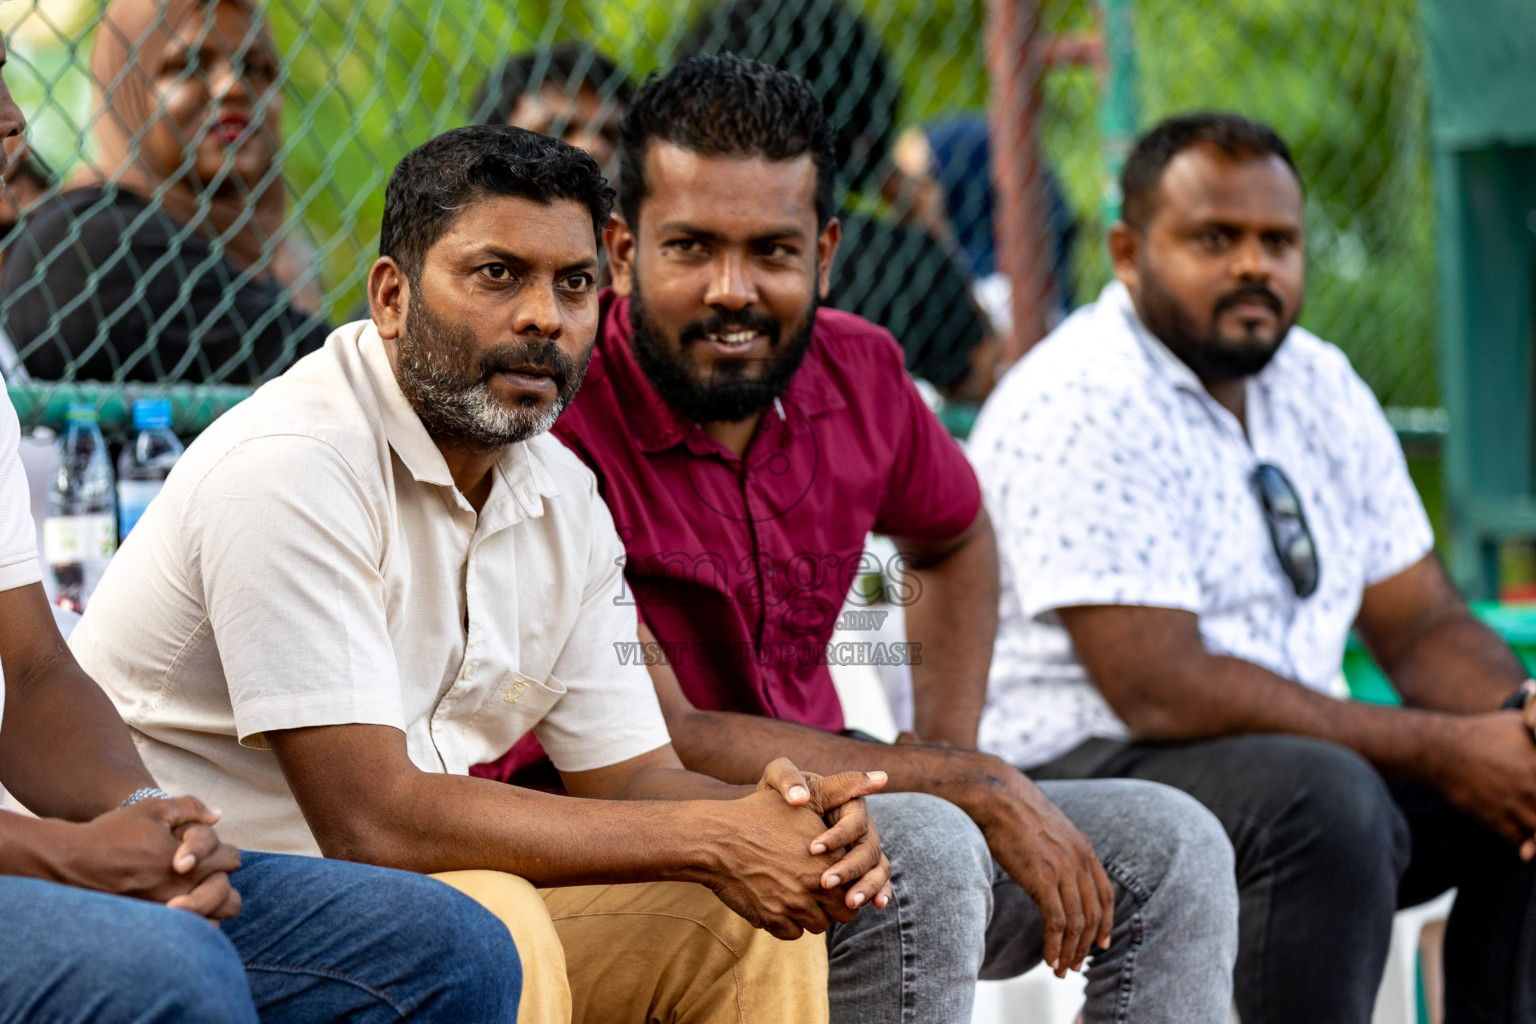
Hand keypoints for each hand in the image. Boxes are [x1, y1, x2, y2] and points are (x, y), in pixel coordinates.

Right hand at [52, 796, 242, 919]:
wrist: (70, 861)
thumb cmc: (113, 832)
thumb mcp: (154, 809)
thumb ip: (191, 808)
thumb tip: (217, 815)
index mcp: (190, 863)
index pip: (231, 860)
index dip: (222, 852)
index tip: (208, 852)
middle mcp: (182, 892)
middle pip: (230, 899)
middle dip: (222, 885)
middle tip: (207, 876)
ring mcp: (165, 914)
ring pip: (211, 924)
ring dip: (210, 910)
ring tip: (196, 896)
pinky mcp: (148, 929)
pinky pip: (185, 938)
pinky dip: (190, 928)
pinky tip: (179, 912)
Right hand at [702, 759, 866, 939]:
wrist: (715, 838)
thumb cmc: (760, 813)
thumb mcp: (804, 797)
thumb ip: (845, 789)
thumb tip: (883, 776)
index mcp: (829, 859)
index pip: (857, 884)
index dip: (849, 881)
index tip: (836, 874)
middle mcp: (814, 886)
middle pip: (843, 912)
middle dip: (835, 903)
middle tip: (822, 890)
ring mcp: (791, 906)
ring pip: (818, 925)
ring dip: (813, 914)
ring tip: (801, 897)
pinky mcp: (770, 920)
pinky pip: (792, 934)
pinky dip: (788, 923)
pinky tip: (780, 904)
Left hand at [757, 758, 892, 910]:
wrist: (769, 818)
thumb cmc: (776, 794)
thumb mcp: (777, 777)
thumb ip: (787, 779)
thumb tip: (799, 798)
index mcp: (848, 801)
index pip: (854, 819)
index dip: (838, 836)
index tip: (813, 849)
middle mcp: (862, 825)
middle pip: (869, 847)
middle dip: (850, 867)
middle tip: (825, 883)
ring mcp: (864, 847)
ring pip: (878, 866)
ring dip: (867, 885)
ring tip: (849, 903)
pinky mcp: (862, 868)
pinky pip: (879, 880)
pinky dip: (881, 891)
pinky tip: (877, 905)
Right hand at [957, 752, 1113, 976]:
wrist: (995, 795)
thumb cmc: (1012, 810)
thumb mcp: (1046, 829)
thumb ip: (1057, 850)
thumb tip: (1050, 866)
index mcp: (1083, 848)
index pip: (1105, 894)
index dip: (1105, 922)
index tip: (1100, 944)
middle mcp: (1079, 860)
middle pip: (1092, 914)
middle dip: (1086, 945)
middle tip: (1075, 965)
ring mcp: (1063, 870)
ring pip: (1077, 923)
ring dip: (1070, 951)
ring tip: (1060, 969)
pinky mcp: (1043, 879)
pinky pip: (1056, 922)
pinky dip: (1055, 944)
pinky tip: (1048, 958)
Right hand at [1436, 713, 1535, 858]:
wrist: (1442, 750)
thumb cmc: (1482, 733)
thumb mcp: (1517, 722)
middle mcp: (1532, 785)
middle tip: (1534, 804)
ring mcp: (1515, 803)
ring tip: (1531, 823)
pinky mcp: (1496, 817)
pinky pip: (1519, 839)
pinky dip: (1523, 840)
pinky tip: (1523, 834)